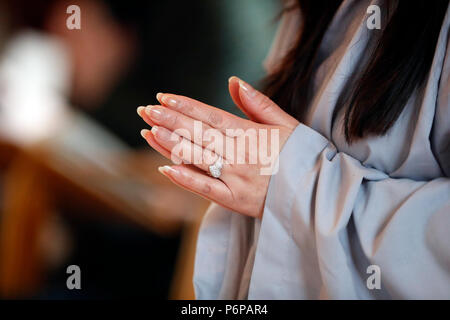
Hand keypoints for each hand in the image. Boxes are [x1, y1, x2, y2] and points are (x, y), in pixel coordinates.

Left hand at [137, 77, 298, 217]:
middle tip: (146, 109)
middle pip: (199, 134)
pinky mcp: (235, 201)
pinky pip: (205, 189)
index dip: (186, 106)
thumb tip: (233, 81)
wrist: (317, 193)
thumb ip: (258, 103)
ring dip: (171, 144)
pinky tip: (165, 168)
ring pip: (197, 158)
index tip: (164, 97)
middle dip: (170, 120)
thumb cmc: (301, 155)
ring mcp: (236, 178)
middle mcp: (240, 154)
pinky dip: (185, 179)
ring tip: (149, 130)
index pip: (211, 116)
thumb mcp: (286, 123)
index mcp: (251, 134)